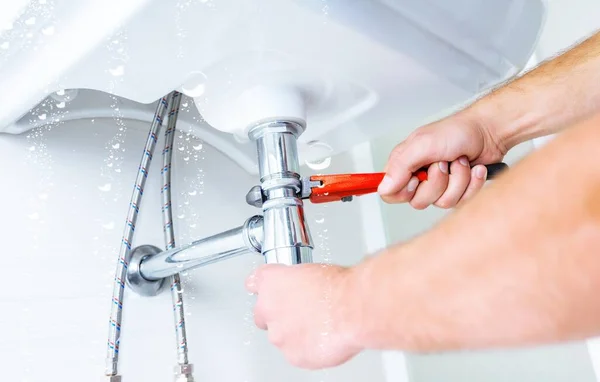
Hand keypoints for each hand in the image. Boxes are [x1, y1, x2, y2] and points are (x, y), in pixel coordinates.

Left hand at [245, 263, 361, 368]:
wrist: (352, 309)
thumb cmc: (338, 287)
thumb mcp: (313, 271)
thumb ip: (297, 283)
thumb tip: (302, 289)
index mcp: (271, 282)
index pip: (254, 283)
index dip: (264, 289)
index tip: (269, 292)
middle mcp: (268, 309)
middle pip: (264, 316)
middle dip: (279, 316)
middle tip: (301, 313)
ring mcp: (279, 335)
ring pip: (281, 337)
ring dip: (295, 334)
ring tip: (319, 326)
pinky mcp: (293, 356)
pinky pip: (297, 354)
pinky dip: (308, 349)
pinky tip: (323, 338)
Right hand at [377, 112, 506, 208]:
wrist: (489, 131)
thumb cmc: (458, 131)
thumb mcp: (423, 145)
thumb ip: (400, 166)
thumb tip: (383, 187)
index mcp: (404, 163)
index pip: (390, 193)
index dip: (404, 191)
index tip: (416, 178)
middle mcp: (419, 175)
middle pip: (418, 201)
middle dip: (437, 183)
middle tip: (443, 163)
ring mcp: (439, 184)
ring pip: (442, 202)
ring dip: (458, 181)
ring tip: (460, 162)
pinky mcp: (456, 189)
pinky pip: (461, 201)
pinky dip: (472, 184)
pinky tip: (473, 168)